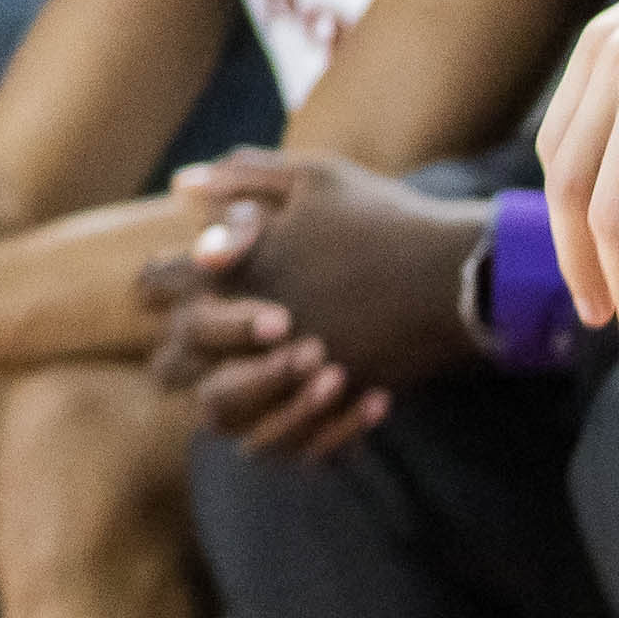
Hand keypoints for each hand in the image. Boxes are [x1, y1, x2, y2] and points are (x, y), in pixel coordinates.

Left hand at [143, 154, 484, 444]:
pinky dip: (283, 431)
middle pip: (173, 361)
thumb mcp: (314, 177)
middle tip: (196, 345)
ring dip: (224, 398)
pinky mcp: (331, 401)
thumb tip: (184, 183)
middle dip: (178, 353)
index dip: (157, 285)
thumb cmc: (384, 218)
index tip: (169, 284)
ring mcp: (290, 371)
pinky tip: (294, 408)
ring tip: (241, 384)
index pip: (159, 286)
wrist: (461, 274)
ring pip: (219, 411)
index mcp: (236, 270)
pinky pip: (283, 440)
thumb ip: (244, 177)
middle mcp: (251, 326)